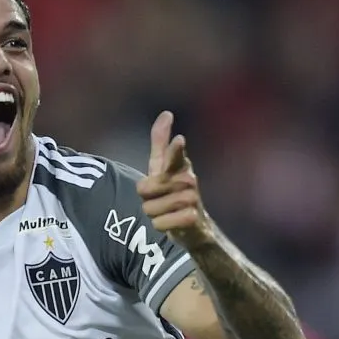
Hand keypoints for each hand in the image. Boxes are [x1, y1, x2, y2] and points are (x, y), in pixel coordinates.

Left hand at [136, 111, 213, 249]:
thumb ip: (160, 142)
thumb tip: (166, 113)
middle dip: (146, 198)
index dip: (175, 150)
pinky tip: (173, 223)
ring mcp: (192, 199)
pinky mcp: (191, 218)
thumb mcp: (163, 167)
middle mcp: (188, 180)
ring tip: (167, 211)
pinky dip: (160, 226)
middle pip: (145, 189)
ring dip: (153, 214)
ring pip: (149, 208)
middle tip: (160, 199)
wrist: (193, 225)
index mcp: (179, 166)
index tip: (179, 140)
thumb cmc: (173, 191)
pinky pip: (158, 224)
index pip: (175, 155)